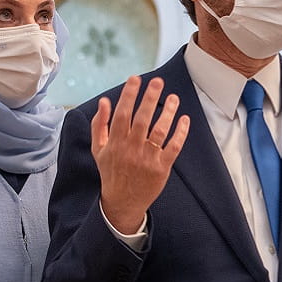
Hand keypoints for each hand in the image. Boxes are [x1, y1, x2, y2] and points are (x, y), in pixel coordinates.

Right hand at [94, 76, 190, 232]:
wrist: (122, 202)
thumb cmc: (111, 172)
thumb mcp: (98, 149)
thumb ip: (99, 124)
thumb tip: (104, 101)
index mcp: (115, 142)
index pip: (122, 114)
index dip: (129, 95)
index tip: (135, 80)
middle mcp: (131, 149)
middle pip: (142, 119)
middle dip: (150, 98)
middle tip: (158, 82)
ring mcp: (147, 159)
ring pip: (159, 131)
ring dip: (167, 113)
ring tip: (174, 98)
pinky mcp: (161, 168)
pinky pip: (173, 147)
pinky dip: (180, 133)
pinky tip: (184, 120)